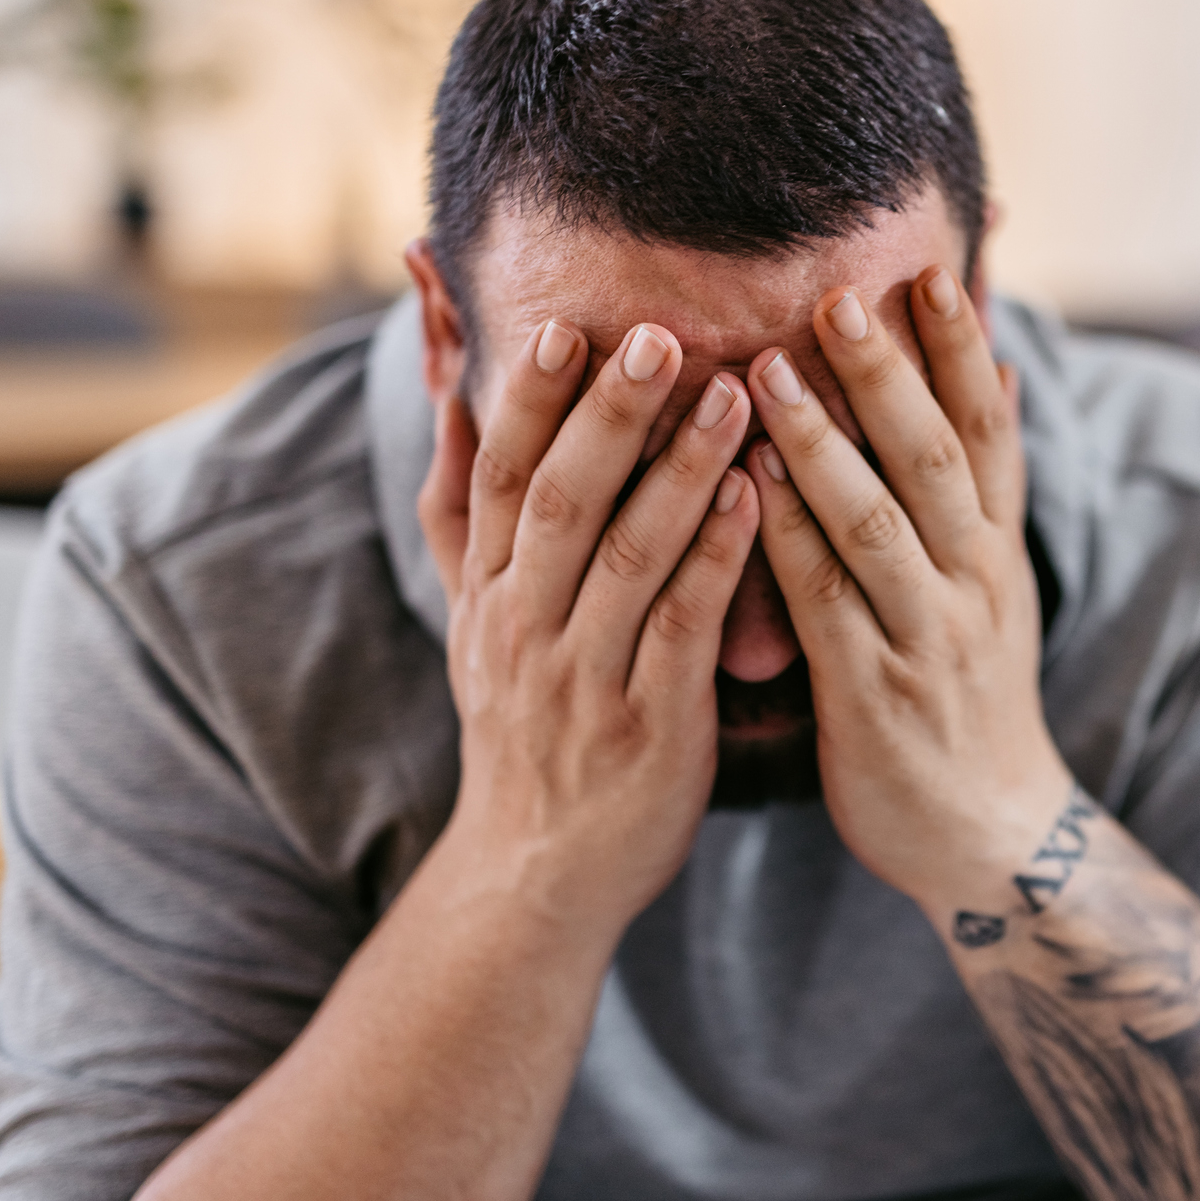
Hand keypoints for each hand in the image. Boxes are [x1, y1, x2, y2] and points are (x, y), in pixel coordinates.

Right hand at [418, 318, 759, 939]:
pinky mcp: (650, 720)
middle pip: (560, 499)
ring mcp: (585, 675)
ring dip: (681, 468)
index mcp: (487, 593)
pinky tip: (756, 495)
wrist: (536, 874)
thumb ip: (464, 510)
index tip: (564, 326)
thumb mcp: (472, 618)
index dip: (528, 400)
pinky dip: (718, 555)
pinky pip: (684, 623)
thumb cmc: (523, 725)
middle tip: (659, 334)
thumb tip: (443, 393)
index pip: (500, 477)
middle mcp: (524, 625)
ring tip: (733, 393)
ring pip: (628, 553)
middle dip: (608, 413)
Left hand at [741, 266, 1072, 909]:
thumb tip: (1001, 370)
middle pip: (938, 456)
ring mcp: (927, 636)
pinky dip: (787, 538)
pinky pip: (826, 602)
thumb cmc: (969, 693)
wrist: (987, 833)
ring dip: (826, 441)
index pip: (991, 428)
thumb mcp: (997, 583)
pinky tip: (742, 486)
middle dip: (891, 370)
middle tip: (839, 291)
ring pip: (880, 520)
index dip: (964, 348)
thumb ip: (985, 484)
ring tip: (770, 367)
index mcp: (998, 548)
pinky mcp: (875, 693)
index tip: (931, 269)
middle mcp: (974, 580)